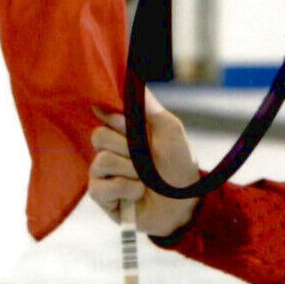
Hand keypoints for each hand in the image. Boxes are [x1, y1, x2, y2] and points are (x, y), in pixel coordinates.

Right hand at [87, 89, 200, 236]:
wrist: (185, 202)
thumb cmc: (178, 164)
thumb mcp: (170, 131)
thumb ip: (151, 108)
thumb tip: (133, 81)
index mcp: (123, 131)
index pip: (104, 114)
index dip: (118, 120)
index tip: (131, 126)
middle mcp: (109, 149)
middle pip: (98, 136)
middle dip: (127, 148)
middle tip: (146, 158)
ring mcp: (103, 174)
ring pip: (100, 161)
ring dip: (130, 170)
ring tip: (145, 178)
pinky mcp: (102, 197)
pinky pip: (99, 188)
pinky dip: (125, 189)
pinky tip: (138, 193)